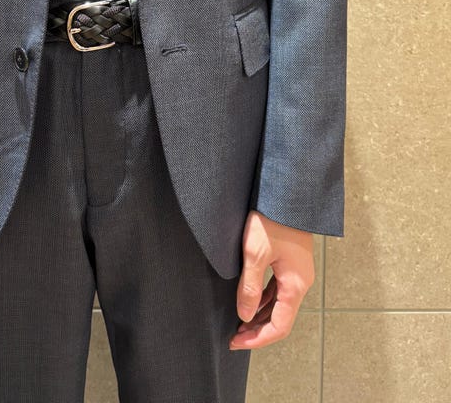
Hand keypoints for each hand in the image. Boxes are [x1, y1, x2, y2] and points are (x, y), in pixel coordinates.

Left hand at [229, 209, 314, 349]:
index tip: (237, 342)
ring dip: (260, 315)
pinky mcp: (290, 261)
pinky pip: (278, 288)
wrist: (285, 193)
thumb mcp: (255, 253)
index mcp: (296, 284)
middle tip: (235, 336)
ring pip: (279, 303)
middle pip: (281, 318)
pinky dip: (264, 298)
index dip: (258, 339)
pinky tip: (250, 299)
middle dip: (258, 330)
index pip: (280, 326)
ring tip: (239, 321)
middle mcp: (300, 281)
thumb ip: (250, 287)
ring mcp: (297, 271)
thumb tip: (245, 315)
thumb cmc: (271, 219)